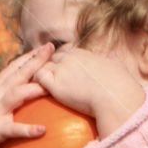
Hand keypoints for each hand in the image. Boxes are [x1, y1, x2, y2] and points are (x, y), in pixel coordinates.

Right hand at [0, 43, 54, 147]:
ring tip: (52, 86)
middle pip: (18, 75)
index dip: (28, 57)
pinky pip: (14, 129)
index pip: (13, 68)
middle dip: (36, 62)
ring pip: (17, 95)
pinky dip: (28, 130)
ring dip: (35, 89)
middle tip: (52, 49)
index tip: (44, 47)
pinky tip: (42, 130)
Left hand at [32, 45, 147, 135]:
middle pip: (51, 57)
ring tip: (28, 82)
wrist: (114, 96)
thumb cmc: (119, 86)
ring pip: (41, 65)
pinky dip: (34, 82)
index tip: (55, 65)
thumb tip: (115, 67)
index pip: (65, 51)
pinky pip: (38, 78)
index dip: (59, 58)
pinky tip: (30, 90)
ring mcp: (62, 69)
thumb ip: (109, 66)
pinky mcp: (55, 84)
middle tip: (35, 73)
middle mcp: (71, 58)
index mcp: (84, 53)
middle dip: (44, 63)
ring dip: (36, 72)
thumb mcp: (115, 69)